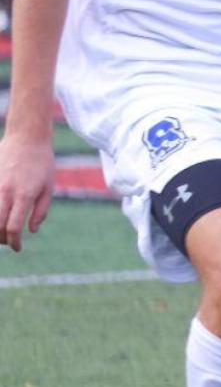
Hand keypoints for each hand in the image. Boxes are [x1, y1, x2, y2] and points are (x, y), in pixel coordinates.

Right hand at [0, 133, 55, 250]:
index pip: (13, 228)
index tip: (18, 248)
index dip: (14, 242)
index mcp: (23, 196)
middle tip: (8, 242)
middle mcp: (5, 192)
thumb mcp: (49, 187)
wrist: (26, 138)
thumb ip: (40, 211)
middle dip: (0, 239)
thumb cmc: (42, 163)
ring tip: (1, 232)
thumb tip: (31, 231)